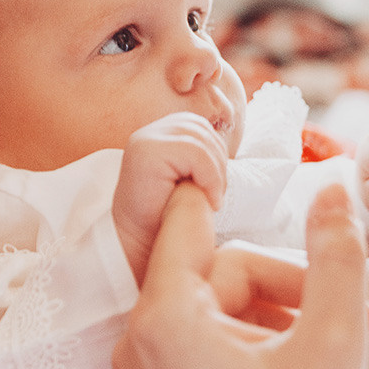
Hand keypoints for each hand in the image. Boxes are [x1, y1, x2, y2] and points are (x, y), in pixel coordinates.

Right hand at [113, 112, 227, 282]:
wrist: (137, 241)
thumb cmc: (165, 213)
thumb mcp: (188, 177)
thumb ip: (201, 154)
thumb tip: (230, 130)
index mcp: (160, 133)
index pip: (201, 127)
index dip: (216, 154)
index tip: (214, 187)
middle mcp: (150, 131)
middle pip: (203, 131)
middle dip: (219, 164)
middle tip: (216, 197)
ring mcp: (146, 139)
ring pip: (202, 143)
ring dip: (216, 174)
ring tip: (212, 200)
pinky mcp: (147, 151)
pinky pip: (196, 154)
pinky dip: (210, 178)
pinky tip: (208, 200)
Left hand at [114, 182, 368, 368]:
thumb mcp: (336, 342)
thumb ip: (337, 254)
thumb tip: (334, 182)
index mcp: (164, 319)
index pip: (187, 218)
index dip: (213, 180)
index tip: (223, 147)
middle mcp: (137, 342)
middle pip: (216, 269)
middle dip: (282, 281)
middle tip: (346, 314)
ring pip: (214, 304)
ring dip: (273, 312)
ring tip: (330, 352)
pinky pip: (202, 339)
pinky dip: (249, 340)